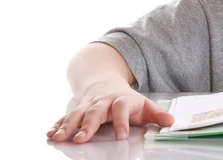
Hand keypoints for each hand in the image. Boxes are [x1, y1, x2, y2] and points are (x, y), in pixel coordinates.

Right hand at [46, 82, 173, 143]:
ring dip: (67, 126)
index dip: (122, 122)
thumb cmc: (127, 99)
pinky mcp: (76, 109)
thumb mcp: (144, 105)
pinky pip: (65, 117)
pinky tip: (50, 133)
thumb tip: (171, 122)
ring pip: (76, 114)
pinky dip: (57, 125)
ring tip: (59, 138)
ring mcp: (88, 105)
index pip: (122, 109)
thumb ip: (157, 114)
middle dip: (87, 126)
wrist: (105, 81)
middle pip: (95, 112)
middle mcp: (102, 102)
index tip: (122, 136)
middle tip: (81, 139)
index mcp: (121, 100)